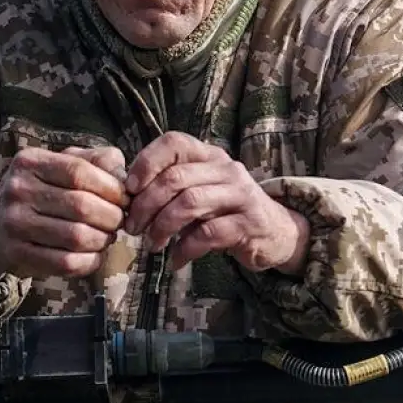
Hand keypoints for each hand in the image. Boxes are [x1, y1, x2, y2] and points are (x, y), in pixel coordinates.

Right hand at [0, 145, 127, 280]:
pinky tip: (93, 255)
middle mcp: (18, 189)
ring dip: (102, 240)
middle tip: (119, 221)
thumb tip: (125, 176)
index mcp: (30, 161)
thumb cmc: (38, 191)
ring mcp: (14, 223)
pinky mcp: (16, 253)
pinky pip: (64, 263)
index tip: (124, 199)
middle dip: (112, 217)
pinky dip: (88, 262)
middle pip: (81, 206)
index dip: (111, 188)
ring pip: (76, 237)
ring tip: (106, 237)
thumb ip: (95, 161)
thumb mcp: (59, 165)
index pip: (80, 172)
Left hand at [123, 132, 309, 274]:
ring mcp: (241, 195)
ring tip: (151, 244)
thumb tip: (127, 196)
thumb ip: (171, 187)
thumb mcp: (201, 190)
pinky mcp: (249, 224)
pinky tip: (175, 261)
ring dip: (162, 226)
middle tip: (133, 227)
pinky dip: (185, 249)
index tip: (129, 189)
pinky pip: (208, 234)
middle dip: (146, 205)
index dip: (146, 162)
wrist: (276, 232)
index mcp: (210, 155)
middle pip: (175, 178)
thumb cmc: (226, 211)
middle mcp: (226, 169)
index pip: (174, 142)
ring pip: (190, 203)